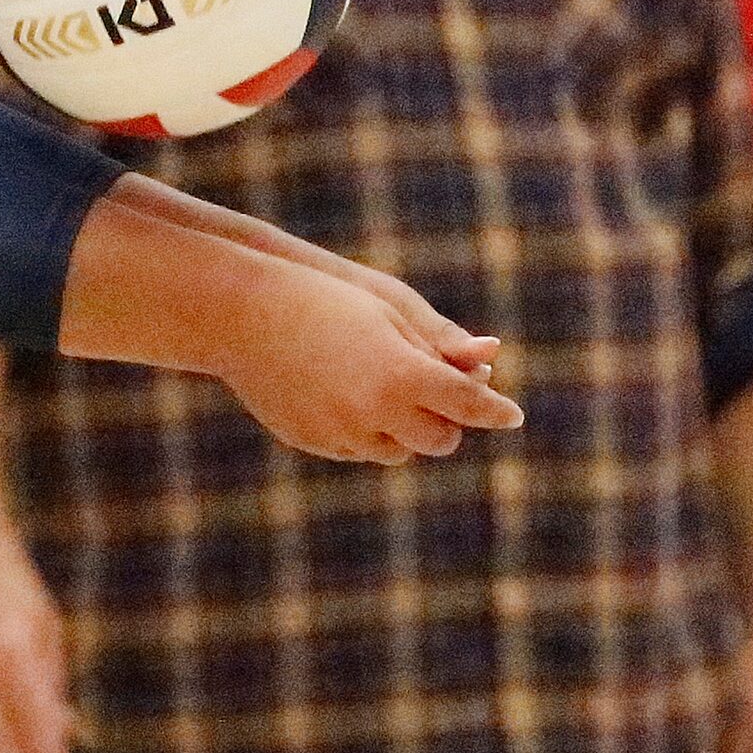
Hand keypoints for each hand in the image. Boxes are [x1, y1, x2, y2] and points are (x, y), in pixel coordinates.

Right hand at [215, 262, 521, 464]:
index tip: (511, 414)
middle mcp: (376, 413)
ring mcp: (340, 433)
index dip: (495, 410)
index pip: (469, 405)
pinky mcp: (312, 441)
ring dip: (404, 431)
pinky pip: (354, 449)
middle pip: (438, 441)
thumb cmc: (322, 300)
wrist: (240, 315)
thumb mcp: (387, 314)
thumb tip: (484, 371)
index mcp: (402, 376)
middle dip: (446, 424)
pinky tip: (346, 399)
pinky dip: (363, 433)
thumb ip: (437, 351)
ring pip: (396, 452)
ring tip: (388, 397)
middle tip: (444, 405)